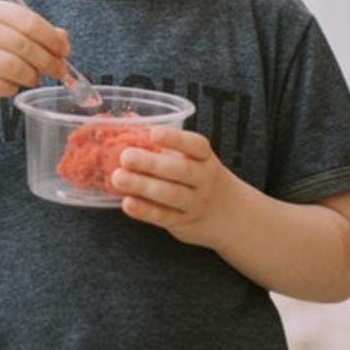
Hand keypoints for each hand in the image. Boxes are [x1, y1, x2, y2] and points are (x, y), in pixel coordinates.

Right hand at [0, 0, 69, 102]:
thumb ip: (27, 29)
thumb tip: (64, 40)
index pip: (29, 21)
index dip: (52, 38)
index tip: (65, 50)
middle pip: (25, 45)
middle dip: (48, 60)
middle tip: (59, 70)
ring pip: (15, 68)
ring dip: (31, 76)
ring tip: (33, 78)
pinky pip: (1, 86)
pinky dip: (12, 88)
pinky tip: (10, 85)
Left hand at [110, 126, 235, 247]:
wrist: (231, 215)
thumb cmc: (199, 177)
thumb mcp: (196, 160)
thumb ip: (169, 148)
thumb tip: (128, 127)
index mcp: (205, 158)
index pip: (196, 146)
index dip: (175, 139)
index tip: (153, 133)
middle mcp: (204, 179)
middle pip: (180, 170)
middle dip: (151, 163)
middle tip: (125, 157)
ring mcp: (195, 203)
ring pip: (171, 194)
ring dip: (143, 186)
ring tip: (118, 178)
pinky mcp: (184, 222)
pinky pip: (164, 216)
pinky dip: (144, 211)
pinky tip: (127, 203)